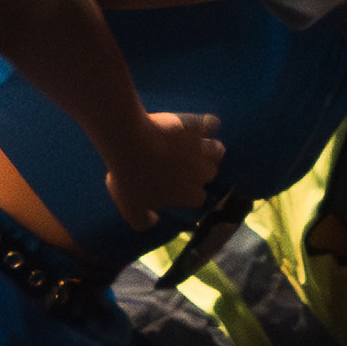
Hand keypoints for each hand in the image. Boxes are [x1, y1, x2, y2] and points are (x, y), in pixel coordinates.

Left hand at [104, 110, 226, 230]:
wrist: (130, 142)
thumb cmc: (129, 178)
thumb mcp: (130, 208)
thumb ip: (143, 221)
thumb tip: (154, 221)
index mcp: (190, 195)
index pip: (198, 198)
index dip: (188, 192)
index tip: (174, 186)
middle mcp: (203, 174)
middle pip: (210, 173)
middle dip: (199, 169)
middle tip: (180, 163)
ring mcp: (202, 149)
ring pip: (217, 150)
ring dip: (209, 149)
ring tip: (195, 145)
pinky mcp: (197, 127)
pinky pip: (211, 124)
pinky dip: (207, 124)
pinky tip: (198, 124)